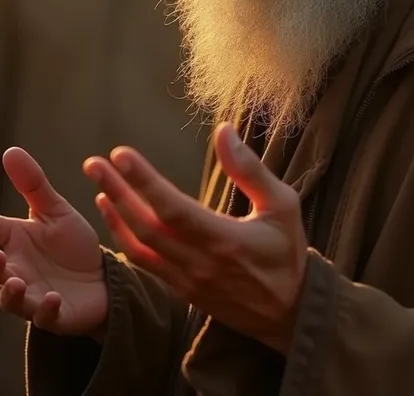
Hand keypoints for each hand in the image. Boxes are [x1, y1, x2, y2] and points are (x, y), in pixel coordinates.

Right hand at [0, 148, 106, 335]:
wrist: (103, 277)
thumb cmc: (72, 245)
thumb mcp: (54, 210)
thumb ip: (32, 185)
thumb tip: (10, 151)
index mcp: (11, 242)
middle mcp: (15, 270)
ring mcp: (32, 294)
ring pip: (10, 299)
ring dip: (9, 293)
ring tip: (14, 282)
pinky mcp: (55, 313)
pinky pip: (45, 317)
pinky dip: (46, 310)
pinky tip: (53, 299)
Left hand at [84, 124, 307, 353]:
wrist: (290, 313)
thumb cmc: (287, 252)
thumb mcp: (283, 205)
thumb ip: (250, 169)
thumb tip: (224, 131)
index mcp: (224, 240)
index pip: (172, 208)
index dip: (143, 181)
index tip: (121, 154)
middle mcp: (200, 263)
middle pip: (146, 225)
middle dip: (117, 190)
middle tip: (93, 163)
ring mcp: (187, 281)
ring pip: (139, 246)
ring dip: (114, 214)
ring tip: (98, 184)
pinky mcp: (181, 291)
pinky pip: (144, 263)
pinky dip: (123, 237)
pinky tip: (114, 215)